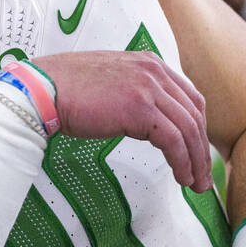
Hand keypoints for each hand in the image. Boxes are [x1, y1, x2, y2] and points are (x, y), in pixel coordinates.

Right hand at [31, 51, 212, 192]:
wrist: (42, 89)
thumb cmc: (64, 89)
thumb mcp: (108, 81)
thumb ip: (131, 90)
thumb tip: (142, 117)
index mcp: (148, 63)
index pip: (188, 97)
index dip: (197, 127)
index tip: (196, 150)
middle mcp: (154, 72)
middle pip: (194, 114)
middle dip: (201, 148)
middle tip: (203, 175)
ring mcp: (148, 88)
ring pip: (188, 129)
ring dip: (196, 161)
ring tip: (195, 183)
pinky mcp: (140, 109)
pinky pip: (174, 140)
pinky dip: (182, 162)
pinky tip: (181, 177)